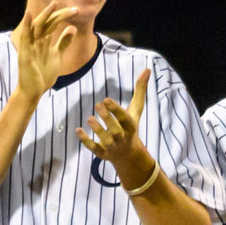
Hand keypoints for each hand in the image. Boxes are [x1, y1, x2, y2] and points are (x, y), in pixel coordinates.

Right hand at [11, 3, 77, 100]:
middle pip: (46, 23)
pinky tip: (29, 14)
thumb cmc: (42, 75)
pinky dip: (26, 26)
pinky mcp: (25, 54)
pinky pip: (25, 38)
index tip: (74, 10)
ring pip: (37, 27)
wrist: (33, 92)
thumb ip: (63, 42)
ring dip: (45, 15)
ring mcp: (30, 47)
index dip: (62, 16)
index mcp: (43, 41)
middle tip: (69, 6)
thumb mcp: (57, 56)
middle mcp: (36, 41)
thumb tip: (72, 28)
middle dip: (57, 14)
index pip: (52, 24)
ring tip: (53, 5)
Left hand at [78, 69, 156, 190]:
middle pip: (115, 130)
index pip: (124, 118)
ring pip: (105, 140)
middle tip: (97, 104)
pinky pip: (94, 149)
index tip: (106, 99)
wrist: (129, 155)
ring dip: (97, 130)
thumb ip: (140, 90)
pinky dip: (86, 141)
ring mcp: (112, 147)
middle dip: (107, 118)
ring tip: (89, 118)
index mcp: (130, 126)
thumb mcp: (136, 110)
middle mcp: (122, 137)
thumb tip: (147, 69)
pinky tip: (78, 130)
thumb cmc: (130, 126)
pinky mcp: (103, 153)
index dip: (115, 110)